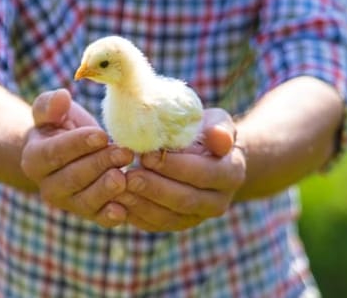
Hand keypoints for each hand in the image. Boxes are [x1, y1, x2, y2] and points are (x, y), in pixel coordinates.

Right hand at [20, 89, 133, 226]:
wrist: (70, 155)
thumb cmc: (62, 127)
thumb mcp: (52, 112)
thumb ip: (50, 104)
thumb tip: (61, 97)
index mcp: (34, 159)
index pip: (54, 153)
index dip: (77, 145)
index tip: (101, 135)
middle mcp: (47, 187)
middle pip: (72, 178)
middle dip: (99, 165)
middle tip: (124, 152)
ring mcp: (69, 203)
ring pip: (86, 201)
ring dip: (106, 189)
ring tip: (124, 176)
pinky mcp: (90, 214)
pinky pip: (100, 219)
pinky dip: (111, 216)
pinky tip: (122, 210)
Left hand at [118, 108, 245, 231]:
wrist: (205, 158)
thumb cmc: (205, 134)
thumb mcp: (216, 123)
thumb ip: (219, 129)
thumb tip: (220, 138)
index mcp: (231, 174)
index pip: (205, 174)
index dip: (175, 166)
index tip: (147, 156)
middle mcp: (218, 202)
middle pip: (185, 200)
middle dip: (154, 188)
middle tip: (128, 176)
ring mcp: (197, 217)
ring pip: (168, 217)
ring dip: (141, 204)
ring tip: (117, 188)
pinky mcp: (176, 224)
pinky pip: (154, 225)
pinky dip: (134, 215)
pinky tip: (115, 203)